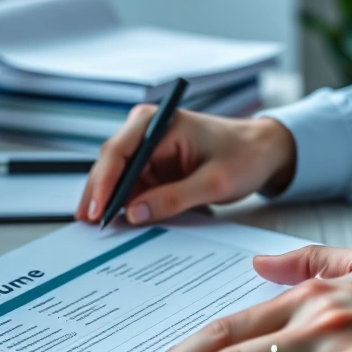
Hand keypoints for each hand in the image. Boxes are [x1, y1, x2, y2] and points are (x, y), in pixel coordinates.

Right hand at [76, 108, 295, 224]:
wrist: (262, 151)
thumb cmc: (244, 156)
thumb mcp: (213, 182)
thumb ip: (173, 198)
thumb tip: (133, 213)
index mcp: (160, 122)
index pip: (119, 151)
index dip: (103, 182)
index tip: (97, 211)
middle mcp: (147, 130)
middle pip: (110, 164)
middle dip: (99, 195)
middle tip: (89, 226)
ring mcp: (148, 148)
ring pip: (116, 178)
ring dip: (109, 202)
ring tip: (98, 230)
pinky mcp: (152, 165)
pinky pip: (131, 186)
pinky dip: (124, 204)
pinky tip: (117, 223)